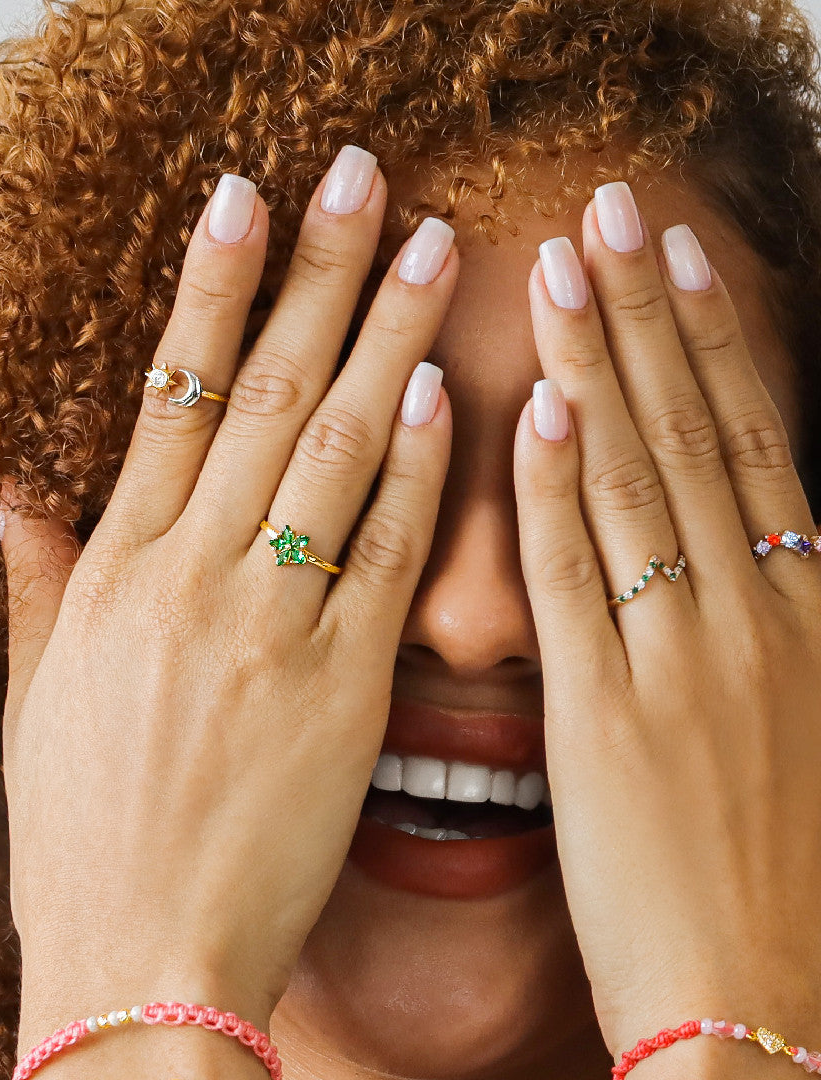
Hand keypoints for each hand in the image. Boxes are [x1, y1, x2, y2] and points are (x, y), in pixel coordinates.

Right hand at [0, 148, 459, 1049]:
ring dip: (388, 338)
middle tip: (362, 177)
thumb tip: (17, 499)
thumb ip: (40, 588)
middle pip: (269, 392)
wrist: (144, 962)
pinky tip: (448, 395)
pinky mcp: (346, 688)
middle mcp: (194, 578)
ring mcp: (273, 626)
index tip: (241, 198)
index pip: (172, 392)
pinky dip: (422, 471)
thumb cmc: (85, 838)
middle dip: (319, 272)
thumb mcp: (37, 704)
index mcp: (117, 573)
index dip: (211, 287)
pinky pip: (389, 555)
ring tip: (429, 248)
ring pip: (341, 449)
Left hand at [514, 184, 820, 1059]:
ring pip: (638, 478)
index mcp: (807, 614)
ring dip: (598, 361)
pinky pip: (580, 575)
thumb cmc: (776, 881)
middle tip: (615, 207)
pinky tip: (533, 402)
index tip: (673, 253)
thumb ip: (753, 621)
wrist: (762, 1013)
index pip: (752, 439)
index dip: (714, 336)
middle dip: (652, 310)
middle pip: (697, 430)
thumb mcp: (791, 723)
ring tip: (564, 261)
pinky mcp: (609, 716)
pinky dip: (560, 484)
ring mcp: (686, 659)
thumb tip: (720, 533)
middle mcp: (758, 614)